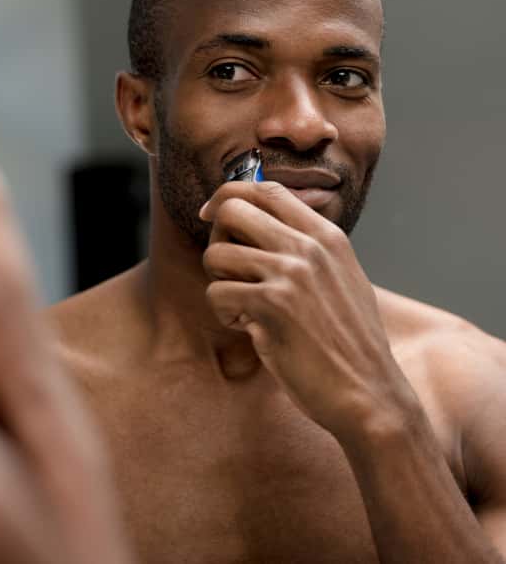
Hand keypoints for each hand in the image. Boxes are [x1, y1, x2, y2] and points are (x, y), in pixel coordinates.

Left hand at [200, 181, 418, 439]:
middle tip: (229, 271)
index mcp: (327, 236)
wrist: (369, 393)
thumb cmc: (347, 343)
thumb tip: (254, 221)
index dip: (229, 196)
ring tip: (243, 308)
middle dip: (216, 238)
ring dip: (219, 284)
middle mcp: (309, 246)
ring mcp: (292, 273)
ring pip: (216, 254)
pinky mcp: (273, 305)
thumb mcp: (340, 279)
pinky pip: (217, 293)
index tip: (212, 218)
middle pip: (232, 208)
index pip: (266, 188)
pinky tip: (249, 329)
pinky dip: (224, 315)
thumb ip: (307, 249)